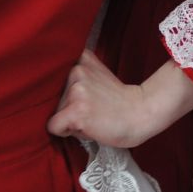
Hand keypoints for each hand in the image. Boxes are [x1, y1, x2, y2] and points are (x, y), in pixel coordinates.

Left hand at [47, 49, 163, 147]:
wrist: (141, 114)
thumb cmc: (120, 101)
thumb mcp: (100, 76)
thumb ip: (81, 75)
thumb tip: (52, 89)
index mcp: (83, 59)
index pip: (56, 79)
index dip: (68, 92)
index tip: (85, 95)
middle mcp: (77, 71)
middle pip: (55, 98)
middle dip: (69, 107)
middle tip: (94, 109)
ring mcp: (76, 91)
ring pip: (56, 113)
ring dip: (70, 119)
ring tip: (93, 117)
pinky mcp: (75, 111)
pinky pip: (54, 126)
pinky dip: (66, 132)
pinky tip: (87, 127)